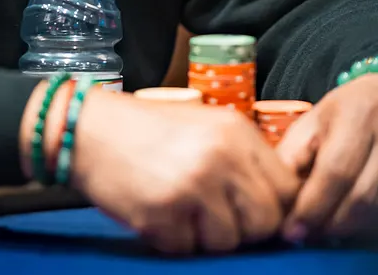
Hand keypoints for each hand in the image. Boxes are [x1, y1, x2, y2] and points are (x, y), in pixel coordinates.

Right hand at [66, 90, 299, 253]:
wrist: (89, 130)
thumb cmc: (151, 131)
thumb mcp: (209, 127)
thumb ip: (245, 159)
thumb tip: (281, 204)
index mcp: (238, 134)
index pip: (288, 188)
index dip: (277, 208)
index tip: (257, 213)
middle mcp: (221, 158)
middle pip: (265, 221)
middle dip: (245, 230)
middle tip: (218, 219)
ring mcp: (192, 187)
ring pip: (227, 242)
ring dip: (206, 238)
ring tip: (183, 214)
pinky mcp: (161, 214)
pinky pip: (186, 250)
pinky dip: (173, 241)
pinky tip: (159, 216)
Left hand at [275, 72, 377, 242]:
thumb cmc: (348, 109)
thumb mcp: (313, 120)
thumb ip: (291, 156)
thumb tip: (279, 201)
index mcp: (359, 115)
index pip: (336, 171)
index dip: (312, 206)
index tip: (292, 230)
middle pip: (362, 199)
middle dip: (330, 225)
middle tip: (306, 235)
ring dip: (350, 232)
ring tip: (325, 231)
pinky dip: (371, 230)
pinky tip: (352, 226)